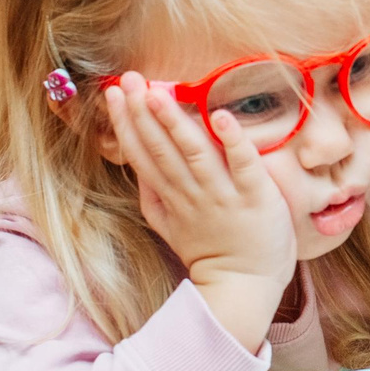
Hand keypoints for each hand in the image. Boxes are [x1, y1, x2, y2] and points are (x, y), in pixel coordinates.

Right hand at [106, 73, 295, 347]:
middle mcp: (192, 194)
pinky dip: (231, 141)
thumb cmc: (212, 254)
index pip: (142, 155)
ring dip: (174, 123)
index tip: (112, 93)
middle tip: (128, 80)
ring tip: (158, 94)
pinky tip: (220, 115)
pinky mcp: (256, 197)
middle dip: (141, 114)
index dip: (126, 123)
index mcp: (171, 198)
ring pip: (194, 154)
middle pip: (161, 150)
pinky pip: (243, 165)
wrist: (243, 290)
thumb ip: (153, 195)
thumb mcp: (170, 225)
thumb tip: (136, 165)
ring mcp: (223, 196)